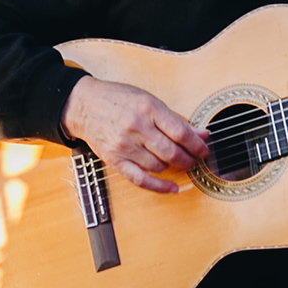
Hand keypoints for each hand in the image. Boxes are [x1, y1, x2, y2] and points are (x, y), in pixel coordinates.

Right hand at [60, 77, 210, 194]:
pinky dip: (159, 187)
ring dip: (173, 167)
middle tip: (194, 159)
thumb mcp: (149, 100)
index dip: (197, 145)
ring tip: (177, 162)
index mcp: (148, 108)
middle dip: (189, 159)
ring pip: (160, 166)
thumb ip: (175, 119)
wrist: (84, 105)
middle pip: (172, 152)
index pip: (181, 132)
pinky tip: (172, 188)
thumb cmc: (118, 100)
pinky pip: (141, 180)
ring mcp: (125, 145)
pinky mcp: (115, 160)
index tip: (204, 150)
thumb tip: (202, 134)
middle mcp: (137, 127)